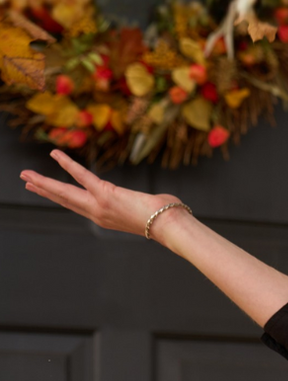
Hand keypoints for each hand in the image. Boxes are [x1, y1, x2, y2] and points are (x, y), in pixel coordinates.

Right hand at [19, 150, 183, 238]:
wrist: (169, 226)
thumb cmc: (165, 219)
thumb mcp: (149, 211)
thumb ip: (146, 205)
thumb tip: (162, 203)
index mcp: (105, 217)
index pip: (76, 205)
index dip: (59, 197)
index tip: (45, 192)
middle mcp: (97, 214)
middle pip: (63, 199)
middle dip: (43, 190)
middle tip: (26, 181)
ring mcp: (98, 205)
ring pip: (64, 191)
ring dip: (43, 182)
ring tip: (26, 175)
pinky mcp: (105, 194)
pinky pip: (82, 176)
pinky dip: (67, 164)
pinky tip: (55, 154)